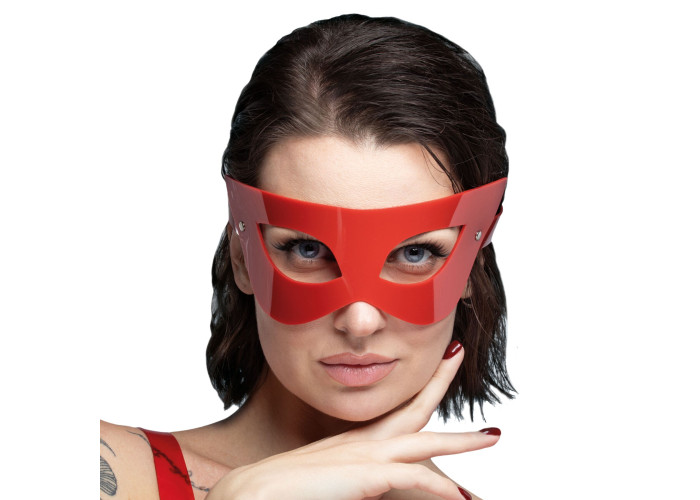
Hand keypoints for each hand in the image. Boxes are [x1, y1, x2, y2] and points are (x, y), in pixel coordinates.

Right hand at [205, 342, 499, 499]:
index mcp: (354, 440)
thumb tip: (364, 480)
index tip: (433, 365)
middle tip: (458, 352)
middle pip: (412, 407)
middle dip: (438, 381)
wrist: (252, 494)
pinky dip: (438, 487)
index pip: (393, 407)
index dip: (416, 388)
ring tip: (494, 436)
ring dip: (462, 440)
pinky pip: (412, 479)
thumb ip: (348, 475)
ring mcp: (364, 456)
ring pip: (424, 441)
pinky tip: (461, 496)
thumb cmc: (281, 489)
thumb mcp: (326, 478)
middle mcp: (362, 441)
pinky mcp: (364, 477)